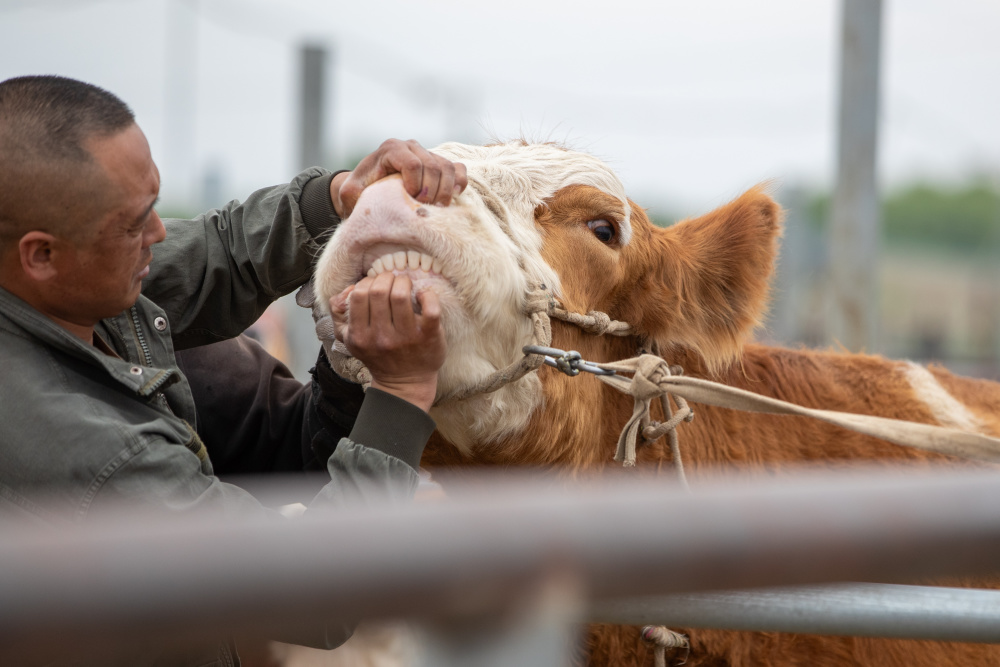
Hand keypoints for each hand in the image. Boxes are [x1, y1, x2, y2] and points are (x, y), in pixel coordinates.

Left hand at [329, 139, 467, 216]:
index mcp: (391, 149)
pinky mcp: (440, 163)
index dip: (415, 186)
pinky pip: (458, 169)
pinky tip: (452, 198)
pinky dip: (459, 183)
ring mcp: (428, 153)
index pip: (412, 164)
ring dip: (446, 191)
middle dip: (431, 192)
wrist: (372, 187)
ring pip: (448, 168)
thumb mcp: (350, 193)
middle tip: (423, 209)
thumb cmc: (362, 192)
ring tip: (437, 208)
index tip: (410, 201)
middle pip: (432, 166)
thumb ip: (350, 193)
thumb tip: (357, 196)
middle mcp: (411, 146)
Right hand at [329, 273, 445, 411]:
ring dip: (404, 282)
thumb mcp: (350, 340)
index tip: (375, 285)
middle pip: (379, 291)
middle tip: (392, 281)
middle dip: (386, 278)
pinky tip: (423, 294)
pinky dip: (428, 295)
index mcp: (360, 335)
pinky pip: (430, 308)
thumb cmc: (378, 355)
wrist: (404, 383)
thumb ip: (339, 314)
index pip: (359, 295)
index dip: (367, 282)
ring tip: (406, 285)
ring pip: (401, 295)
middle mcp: (381, 337)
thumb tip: (348, 289)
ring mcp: (406, 337)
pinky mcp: (428, 337)